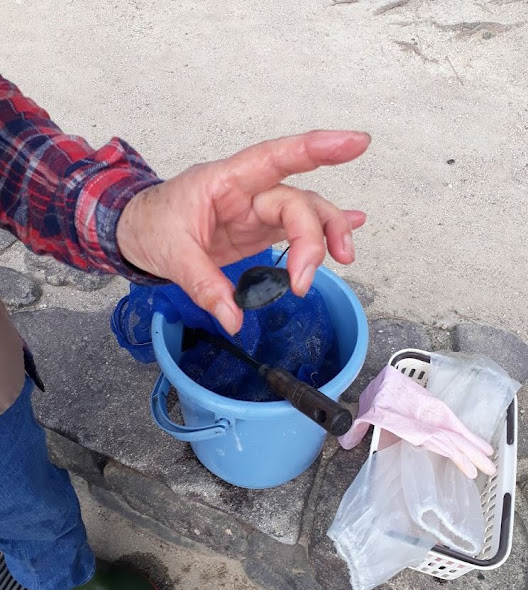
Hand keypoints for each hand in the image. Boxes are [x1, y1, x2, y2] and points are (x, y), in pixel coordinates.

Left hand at [117, 130, 370, 334]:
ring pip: (305, 214)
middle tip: (302, 281)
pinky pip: (297, 228)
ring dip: (326, 236)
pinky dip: (324, 230)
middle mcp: (248, 192)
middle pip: (297, 202)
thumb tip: (233, 318)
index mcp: (225, 182)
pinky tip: (350, 234)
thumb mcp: (170, 254)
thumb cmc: (151, 227)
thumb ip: (203, 284)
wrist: (138, 231)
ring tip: (342, 260)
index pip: (276, 157)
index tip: (356, 143)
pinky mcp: (259, 230)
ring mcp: (256, 211)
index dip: (316, 148)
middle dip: (311, 238)